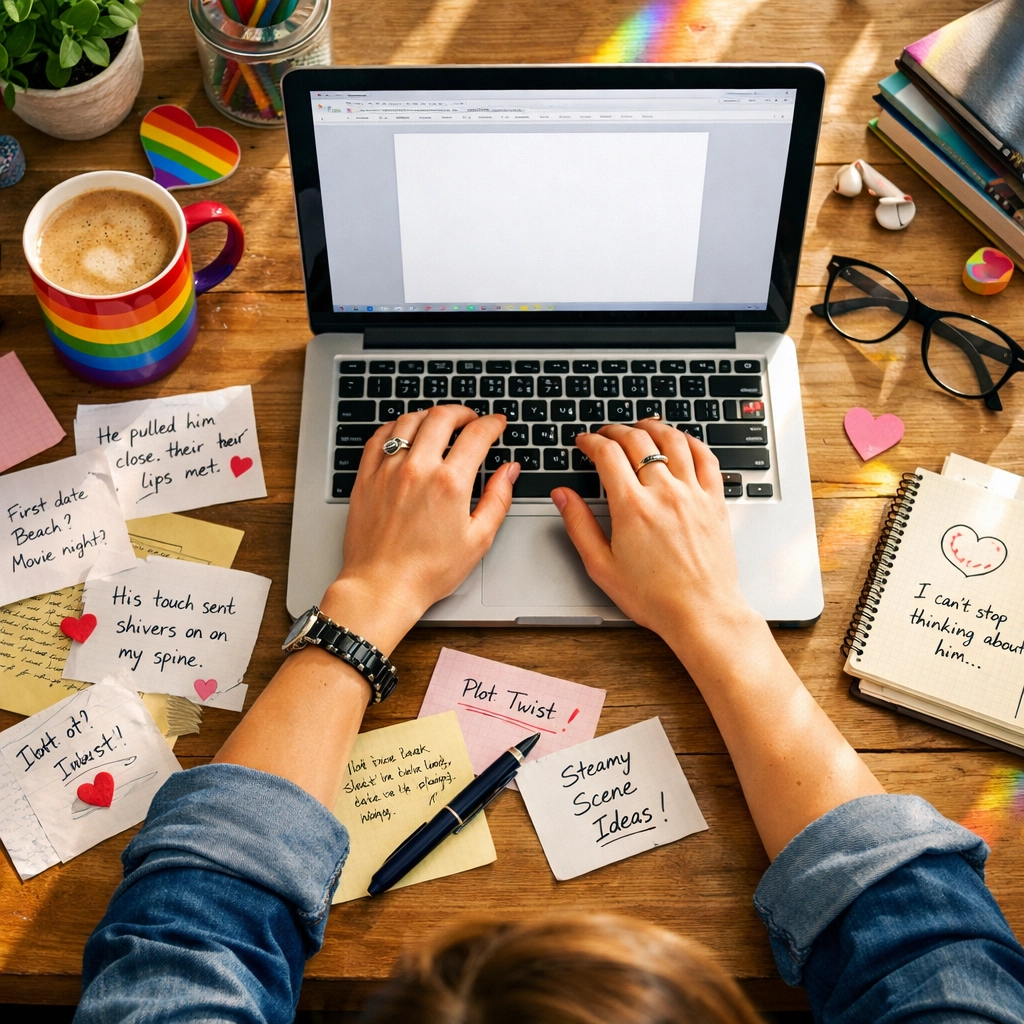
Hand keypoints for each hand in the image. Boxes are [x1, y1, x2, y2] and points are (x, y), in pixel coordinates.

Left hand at [327, 406, 517, 643]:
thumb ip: (498, 499)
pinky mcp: (366, 479)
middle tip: (471, 419)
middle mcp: (418, 470)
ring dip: (429, 415)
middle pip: (442, 417)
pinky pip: (379, 438)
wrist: (382, 587)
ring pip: (409, 421)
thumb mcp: (478, 539)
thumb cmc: (428, 571)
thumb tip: (509, 471)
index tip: (497, 424)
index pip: (477, 435)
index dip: (492, 424)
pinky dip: (395, 427)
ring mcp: (388, 471)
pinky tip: (403, 433)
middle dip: (462, 413)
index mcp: (449, 484)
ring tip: (439, 422)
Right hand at [551, 421, 755, 650]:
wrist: (701, 612)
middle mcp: (664, 493)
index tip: (584, 442)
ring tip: (641, 427)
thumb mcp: (601, 566)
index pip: (607, 454)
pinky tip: (681, 440)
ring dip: (653, 427)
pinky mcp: (714, 501)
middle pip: (637, 440)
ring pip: (673, 440)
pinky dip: (690, 441)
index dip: (591, 441)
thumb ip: (578, 525)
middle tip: (605, 433)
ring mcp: (693, 494)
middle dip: (615, 430)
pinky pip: (706, 457)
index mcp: (632, 507)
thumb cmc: (654, 597)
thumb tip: (562, 496)